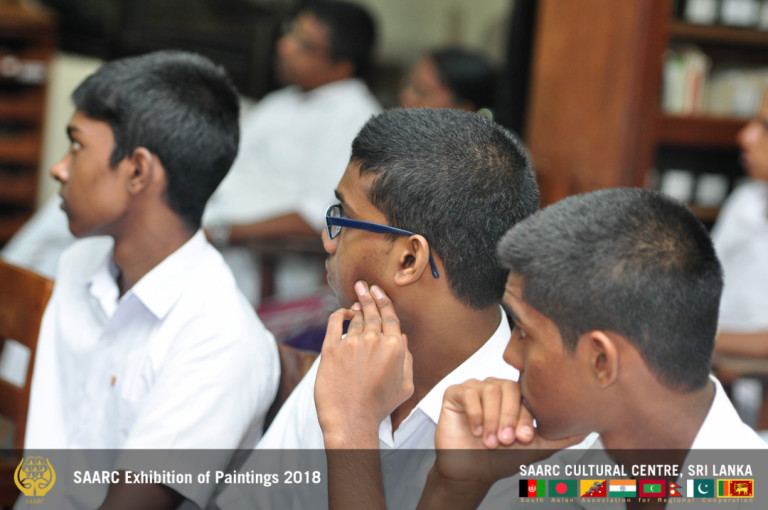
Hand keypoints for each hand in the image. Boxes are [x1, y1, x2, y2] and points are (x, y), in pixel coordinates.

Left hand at [316, 281, 413, 447]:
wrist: (351, 420)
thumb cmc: (379, 407)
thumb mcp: (405, 386)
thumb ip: (407, 359)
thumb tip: (401, 336)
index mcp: (394, 348)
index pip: (391, 318)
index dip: (385, 302)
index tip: (379, 292)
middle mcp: (374, 341)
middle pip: (373, 313)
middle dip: (369, 297)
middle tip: (365, 285)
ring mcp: (352, 343)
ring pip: (356, 318)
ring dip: (357, 306)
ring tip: (357, 297)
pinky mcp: (332, 349)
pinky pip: (335, 322)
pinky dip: (339, 314)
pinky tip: (343, 312)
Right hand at [433, 378, 583, 484]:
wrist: (471, 470)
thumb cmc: (502, 457)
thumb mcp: (534, 448)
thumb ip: (559, 438)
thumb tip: (587, 429)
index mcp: (515, 396)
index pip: (525, 395)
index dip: (525, 416)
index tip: (524, 439)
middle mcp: (496, 387)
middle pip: (508, 388)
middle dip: (509, 417)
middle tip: (506, 441)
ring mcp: (475, 388)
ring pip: (489, 390)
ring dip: (491, 419)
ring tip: (490, 441)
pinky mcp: (456, 393)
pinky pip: (468, 392)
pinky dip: (475, 413)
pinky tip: (476, 431)